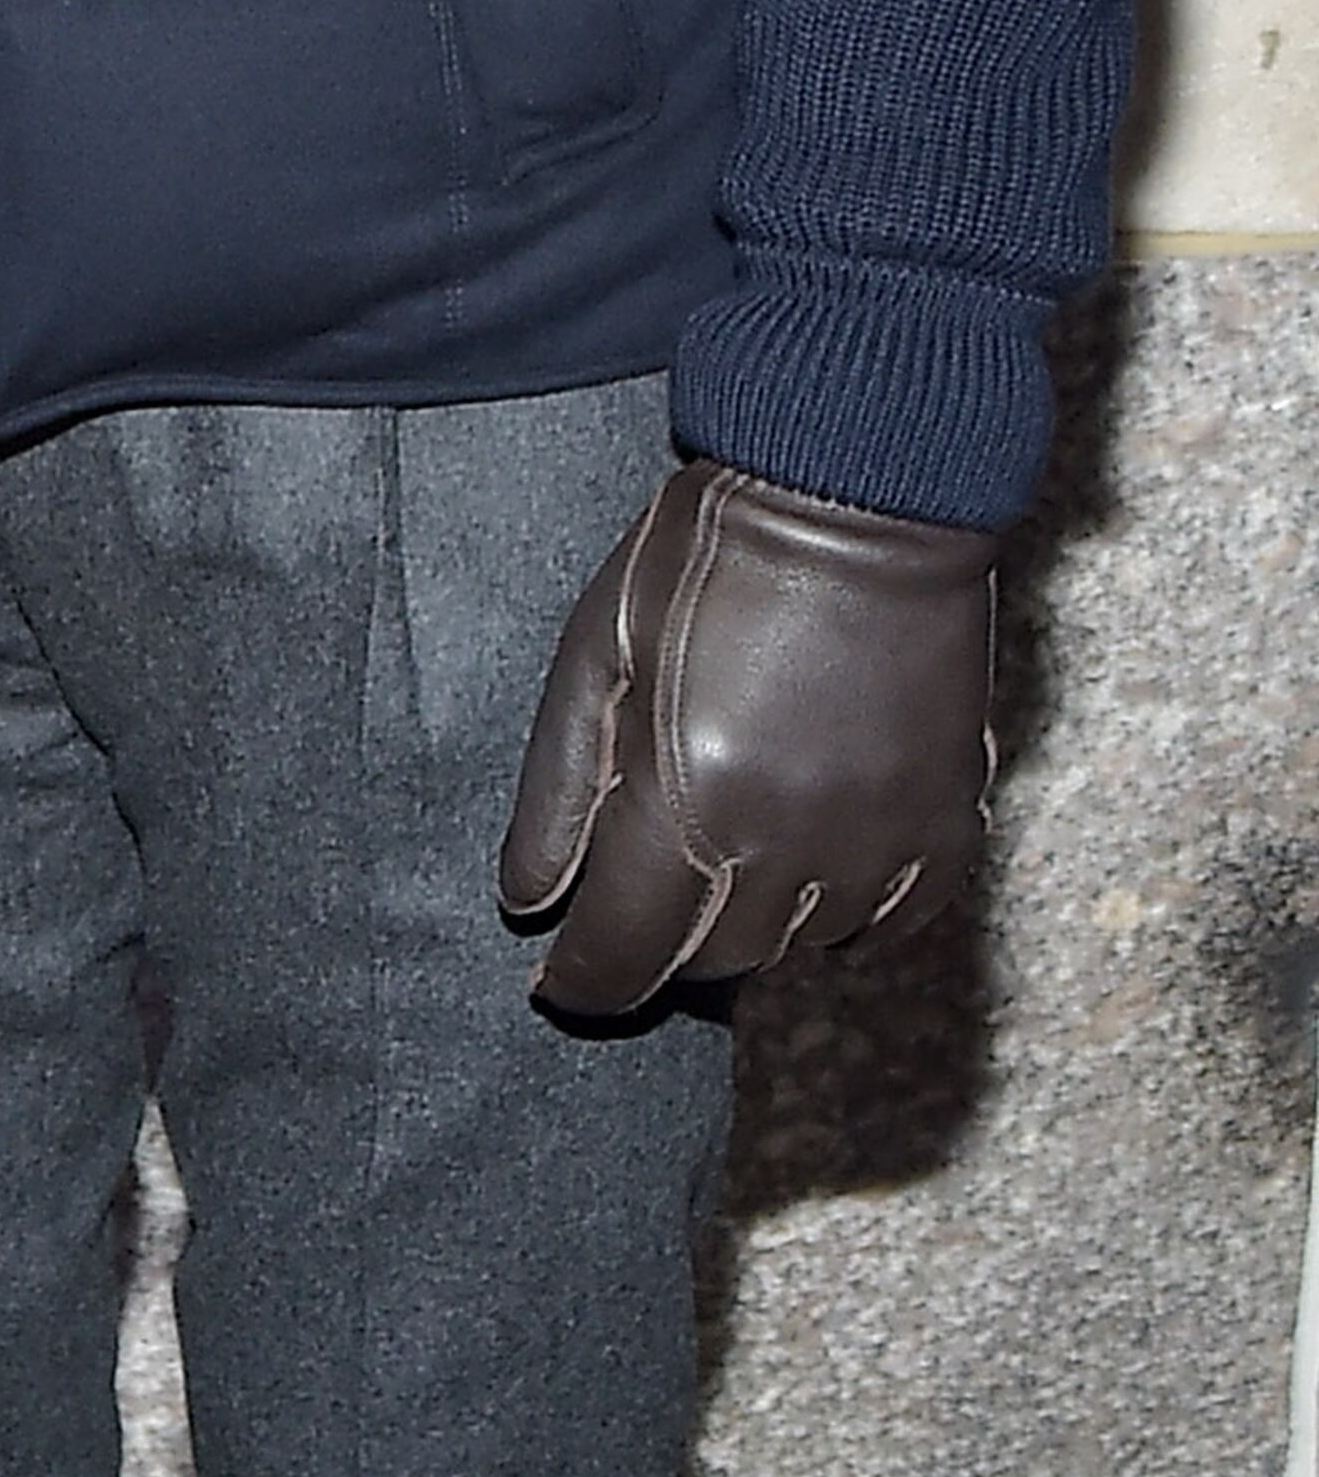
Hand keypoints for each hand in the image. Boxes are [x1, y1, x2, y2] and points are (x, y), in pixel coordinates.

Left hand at [497, 455, 999, 1019]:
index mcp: (688, 800)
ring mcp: (876, 841)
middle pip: (711, 959)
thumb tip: (529, 902)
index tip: (559, 979)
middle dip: (660, 945)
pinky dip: (844, 921)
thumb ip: (558, 790)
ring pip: (797, 949)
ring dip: (747, 927)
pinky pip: (890, 924)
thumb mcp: (595, 653)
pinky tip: (809, 871)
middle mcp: (787, 843)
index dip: (584, 980)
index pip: (625, 951)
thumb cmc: (704, 559)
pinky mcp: (947, 823)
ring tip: (721, 858)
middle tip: (636, 901)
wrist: (855, 497)